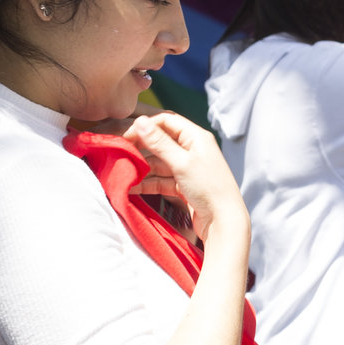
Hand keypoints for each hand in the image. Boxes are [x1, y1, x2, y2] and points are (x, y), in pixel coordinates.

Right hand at [123, 112, 248, 248]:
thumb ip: (159, 143)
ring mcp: (188, 169)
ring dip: (142, 167)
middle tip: (120, 153)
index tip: (126, 136)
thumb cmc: (208, 188)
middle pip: (161, 142)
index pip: (166, 121)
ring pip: (159, 163)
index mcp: (197, 137)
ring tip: (122, 172)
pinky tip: (132, 187)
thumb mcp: (182, 163)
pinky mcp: (184, 186)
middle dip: (140, 147)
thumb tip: (140, 121)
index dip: (145, 126)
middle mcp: (193, 150)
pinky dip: (148, 183)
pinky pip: (162, 180)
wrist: (224, 223)